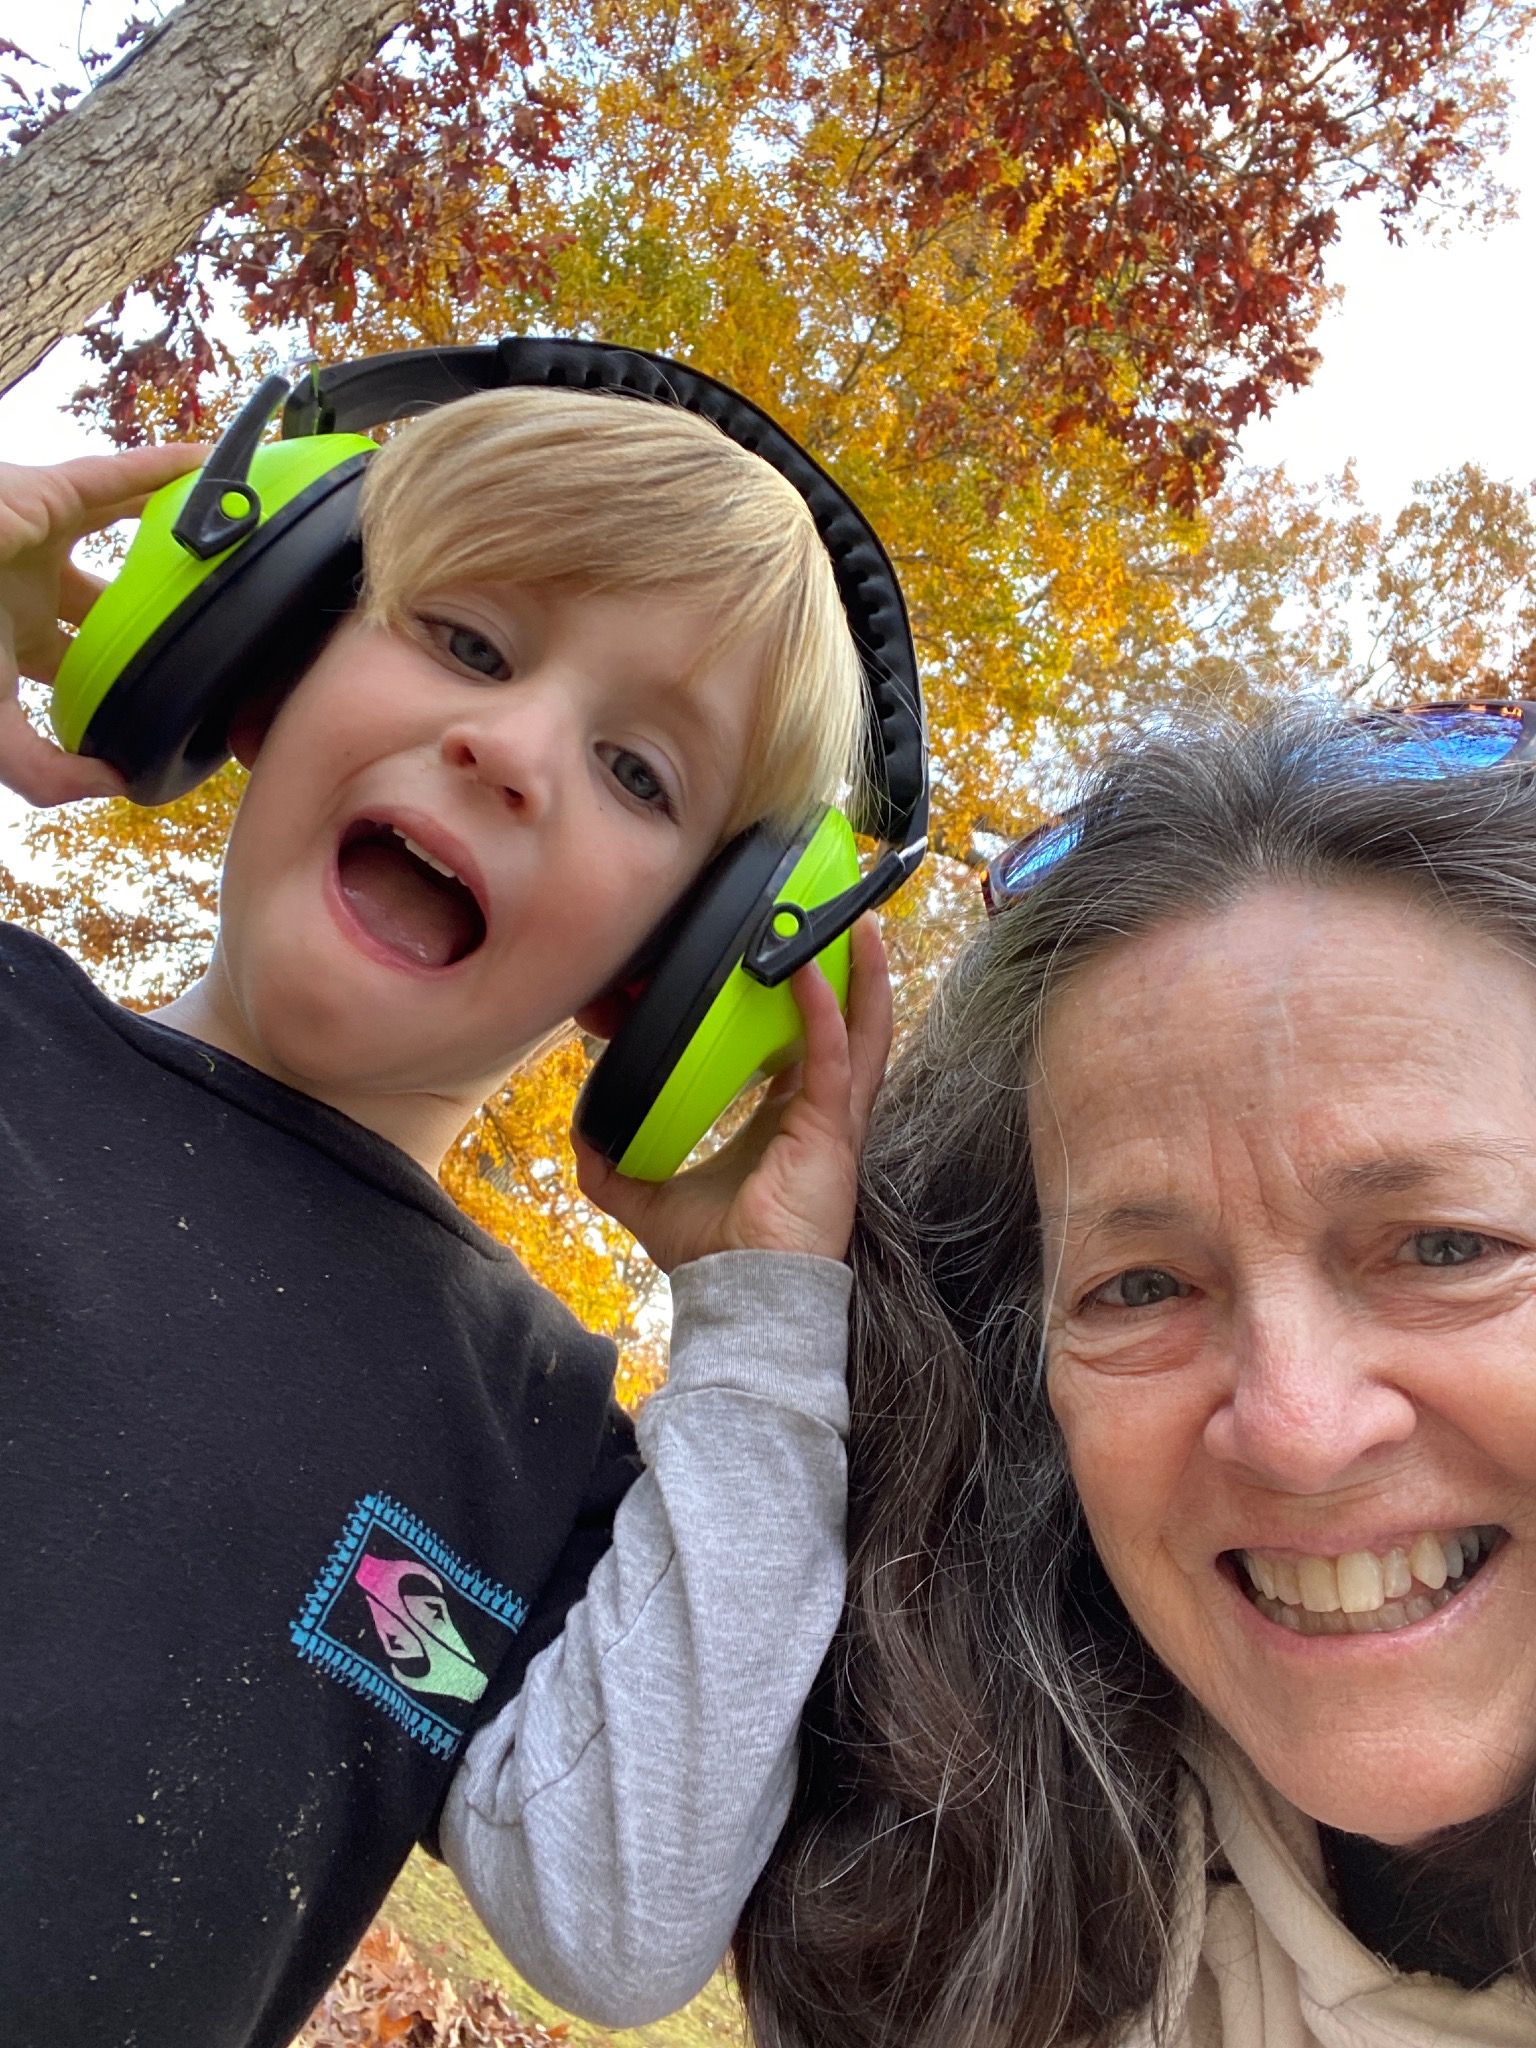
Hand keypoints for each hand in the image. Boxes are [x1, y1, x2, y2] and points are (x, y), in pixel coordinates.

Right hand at [0, 444, 204, 804]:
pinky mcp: (45, 490)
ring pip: (120, 531)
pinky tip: (208, 463)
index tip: (176, 696)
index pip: (79, 667)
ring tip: (235, 536)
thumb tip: (117, 785)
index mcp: (17, 642)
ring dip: (171, 528)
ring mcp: (39, 535)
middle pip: (108, 599)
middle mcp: (32, 588)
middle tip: (223, 618)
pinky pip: (114, 475)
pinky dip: (160, 466)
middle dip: (154, 605)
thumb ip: (42, 770)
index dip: (119, 680)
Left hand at [574, 913, 892, 1269]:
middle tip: (844, 917)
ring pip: (864, 1034)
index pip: (806, 1047)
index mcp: (788, 1122)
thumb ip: (612, 1162)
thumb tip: (580, 1126)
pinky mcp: (831, 1133)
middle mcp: (820, 1114)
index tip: (788, 955)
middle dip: (855, 973)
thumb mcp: (647, 1197)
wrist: (742, 1299)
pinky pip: (832, 1058)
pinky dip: (824, 1013)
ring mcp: (833, 1123)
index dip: (806, 1002)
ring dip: (864, 978)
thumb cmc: (715, 1257)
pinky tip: (809, 971)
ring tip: (859, 922)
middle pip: (852, 1027)